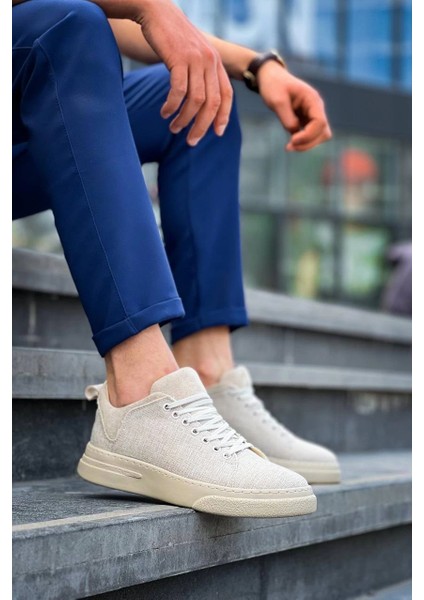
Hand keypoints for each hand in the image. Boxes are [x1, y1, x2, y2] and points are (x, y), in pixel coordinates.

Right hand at [135, 0, 232, 145]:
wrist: (156, 11)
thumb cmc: (172, 37)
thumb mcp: (193, 54)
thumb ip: (200, 74)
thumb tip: (200, 102)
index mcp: (216, 62)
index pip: (226, 95)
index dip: (223, 116)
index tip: (216, 133)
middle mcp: (210, 61)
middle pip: (212, 103)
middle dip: (202, 126)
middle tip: (191, 142)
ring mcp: (196, 59)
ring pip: (196, 100)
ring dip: (184, 119)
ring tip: (173, 128)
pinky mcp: (179, 58)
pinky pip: (178, 90)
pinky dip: (172, 106)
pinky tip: (164, 113)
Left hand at [256, 61, 331, 151]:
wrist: (270, 78)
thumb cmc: (273, 86)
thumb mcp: (277, 101)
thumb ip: (287, 118)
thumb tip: (295, 133)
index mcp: (312, 99)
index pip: (320, 123)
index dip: (308, 136)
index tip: (292, 140)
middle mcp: (316, 107)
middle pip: (323, 132)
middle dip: (308, 143)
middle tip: (289, 147)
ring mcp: (313, 114)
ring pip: (320, 136)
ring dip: (307, 144)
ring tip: (289, 147)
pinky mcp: (306, 120)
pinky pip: (311, 136)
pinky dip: (303, 142)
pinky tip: (290, 143)